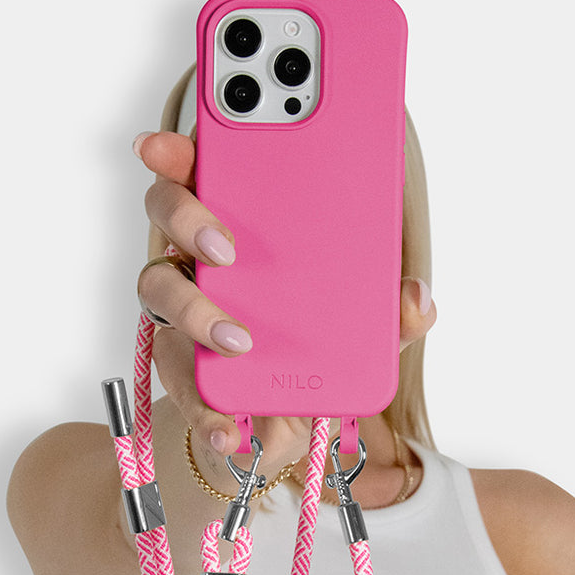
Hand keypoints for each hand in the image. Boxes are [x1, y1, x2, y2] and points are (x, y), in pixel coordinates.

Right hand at [134, 130, 434, 471]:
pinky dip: (206, 410)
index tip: (165, 142)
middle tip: (226, 245)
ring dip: (196, 310)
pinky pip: (182, 383)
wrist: (290, 424)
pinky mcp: (182, 372)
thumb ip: (392, 314)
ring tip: (238, 339)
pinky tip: (231, 432)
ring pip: (159, 289)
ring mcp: (184, 313)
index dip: (179, 150)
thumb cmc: (319, 351)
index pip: (206, 169)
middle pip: (168, 213)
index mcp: (246, 224)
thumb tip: (416, 298)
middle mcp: (203, 259)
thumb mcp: (368, 331)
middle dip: (187, 217)